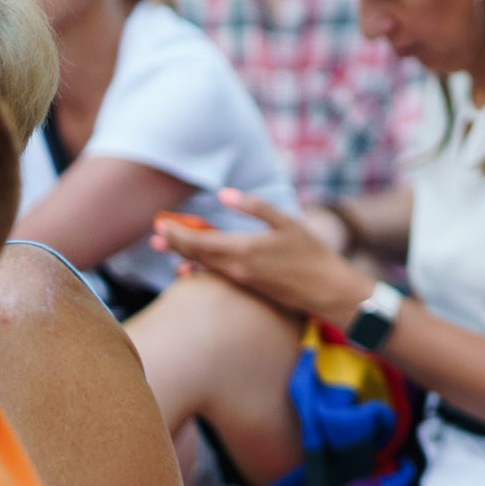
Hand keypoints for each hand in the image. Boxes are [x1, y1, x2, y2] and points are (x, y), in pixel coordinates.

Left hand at [154, 189, 374, 325]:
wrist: (327, 291)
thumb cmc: (312, 255)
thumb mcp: (288, 224)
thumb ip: (256, 207)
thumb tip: (225, 194)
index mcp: (243, 249)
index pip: (197, 240)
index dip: (176, 231)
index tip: (161, 221)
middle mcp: (235, 267)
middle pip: (194, 254)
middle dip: (172, 241)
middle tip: (157, 229)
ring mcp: (240, 279)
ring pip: (201, 265)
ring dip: (181, 253)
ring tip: (163, 244)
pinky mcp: (246, 286)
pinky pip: (214, 275)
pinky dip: (198, 268)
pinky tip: (188, 268)